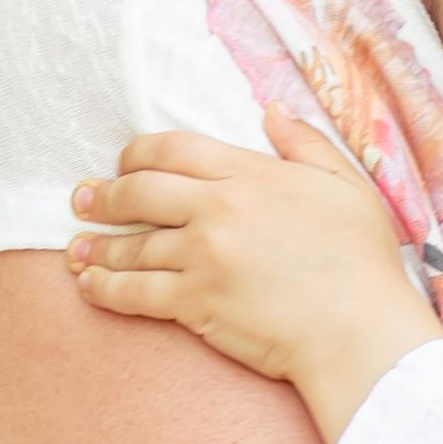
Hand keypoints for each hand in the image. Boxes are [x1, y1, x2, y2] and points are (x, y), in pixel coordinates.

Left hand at [68, 112, 441, 443]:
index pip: (173, 149)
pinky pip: (133, 292)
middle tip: (84, 201)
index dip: (138, 153)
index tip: (123, 163)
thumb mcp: (348, 188)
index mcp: (251, 175)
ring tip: (78, 249)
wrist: (362, 332)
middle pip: (139, 191)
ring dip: (97, 247)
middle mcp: (218, 209)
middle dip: (104, 196)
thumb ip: (307, 145)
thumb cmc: (364, 264)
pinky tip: (89, 286)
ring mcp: (203, 257)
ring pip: (130, 245)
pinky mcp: (195, 303)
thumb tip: (273, 111)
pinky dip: (104, 289)